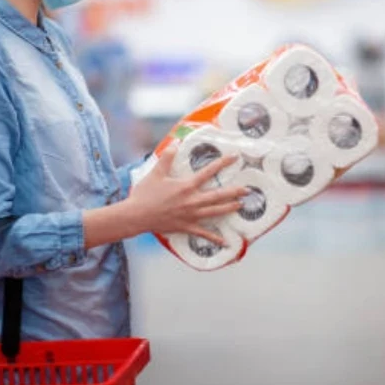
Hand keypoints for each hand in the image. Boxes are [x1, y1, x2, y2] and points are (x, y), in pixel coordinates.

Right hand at [126, 142, 245, 245]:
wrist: (137, 216)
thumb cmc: (145, 194)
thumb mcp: (156, 172)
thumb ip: (167, 157)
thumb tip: (176, 142)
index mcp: (186, 186)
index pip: (208, 172)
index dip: (223, 163)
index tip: (234, 158)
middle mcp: (192, 201)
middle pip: (218, 195)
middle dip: (234, 192)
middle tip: (247, 189)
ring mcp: (191, 215)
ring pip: (215, 212)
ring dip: (229, 208)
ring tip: (240, 206)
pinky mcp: (186, 227)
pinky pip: (204, 233)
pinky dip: (215, 238)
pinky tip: (225, 242)